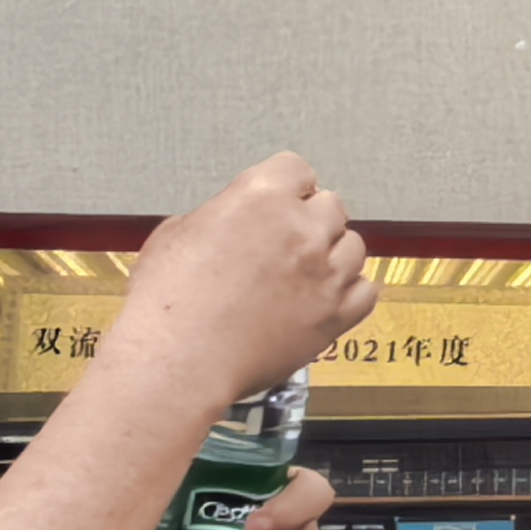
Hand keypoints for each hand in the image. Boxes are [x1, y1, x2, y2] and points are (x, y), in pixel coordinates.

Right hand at [113, 155, 374, 404]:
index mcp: (262, 198)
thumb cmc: (164, 304)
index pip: (296, 169)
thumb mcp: (177, 234)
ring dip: (332, 255)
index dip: (287, 187)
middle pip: (331, 206)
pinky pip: (366, 291)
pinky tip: (326, 298)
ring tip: (303, 274)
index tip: (282, 200)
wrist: (176, 360)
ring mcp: (325, 273)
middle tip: (287, 243)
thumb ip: (219, 215)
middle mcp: (302, 229)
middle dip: (310, 221)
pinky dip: (350, 292)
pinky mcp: (335, 314)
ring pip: (354, 247)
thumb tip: (230, 220)